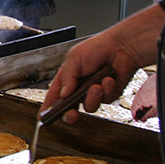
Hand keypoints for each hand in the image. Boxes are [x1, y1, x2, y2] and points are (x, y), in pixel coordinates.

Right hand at [41, 4, 164, 123]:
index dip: (49, 105)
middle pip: (70, 107)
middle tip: (71, 113)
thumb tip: (63, 95)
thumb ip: (67, 78)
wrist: (121, 47)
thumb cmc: (97, 47)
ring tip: (96, 85)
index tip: (43, 116)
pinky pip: (104, 101)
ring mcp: (94, 92)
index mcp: (68, 77)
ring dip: (92, 97)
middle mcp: (80, 86)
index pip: (55, 94)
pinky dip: (106, 90)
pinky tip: (108, 79)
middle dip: (70, 113)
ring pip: (89, 106)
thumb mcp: (74, 58)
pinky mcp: (108, 95)